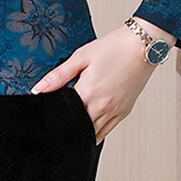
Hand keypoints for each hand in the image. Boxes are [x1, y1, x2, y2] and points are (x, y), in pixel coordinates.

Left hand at [30, 22, 171, 144]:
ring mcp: (115, 111)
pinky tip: (89, 122)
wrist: (141, 46)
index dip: (55, 112)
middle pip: (78, 127)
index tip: (49, 111)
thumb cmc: (113, 47)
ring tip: (73, 119)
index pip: (65, 113)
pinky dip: (96, 131)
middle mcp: (102, 106)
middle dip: (68, 123)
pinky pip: (107, 131)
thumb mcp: (81, 56)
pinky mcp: (124, 112)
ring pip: (93, 133)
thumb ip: (58, 75)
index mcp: (89, 92)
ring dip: (81, 129)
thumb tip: (38, 89)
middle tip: (60, 117)